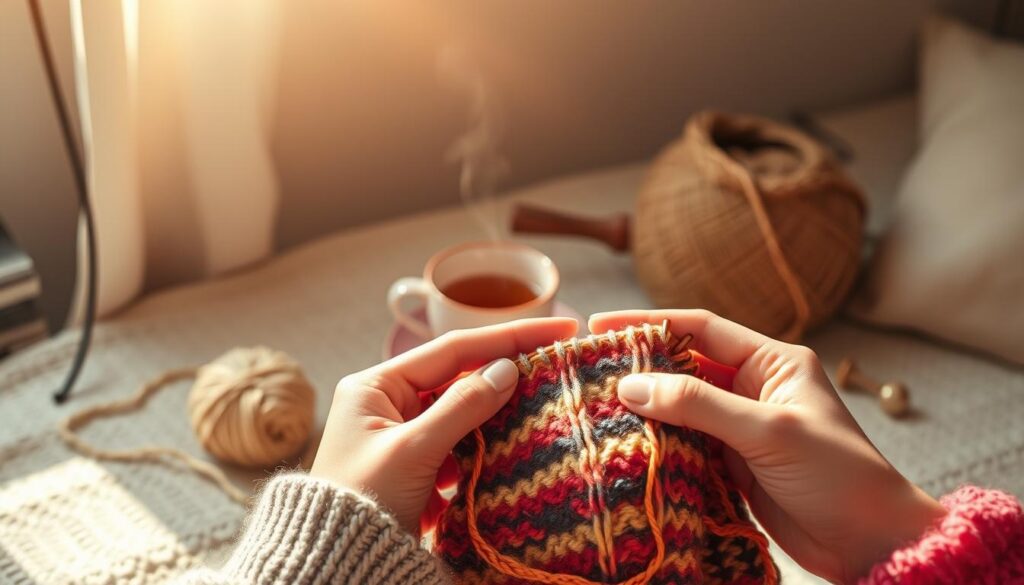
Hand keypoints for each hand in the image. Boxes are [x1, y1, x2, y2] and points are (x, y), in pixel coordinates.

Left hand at [311, 318, 577, 533]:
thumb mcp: (414, 451)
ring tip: (540, 407)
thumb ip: (462, 406)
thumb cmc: (361, 504)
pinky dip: (480, 449)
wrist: (338, 565)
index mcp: (374, 386)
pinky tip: (507, 449)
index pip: (454, 349)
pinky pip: (456, 445)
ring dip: (495, 415)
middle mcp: (385, 403)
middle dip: (504, 375)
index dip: (508, 337)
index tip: (559, 326)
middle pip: (458, 377)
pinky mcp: (413, 467)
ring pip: (460, 413)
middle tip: (556, 364)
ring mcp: (399, 435)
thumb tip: (508, 369)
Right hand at [589, 310, 945, 583]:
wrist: (871, 542)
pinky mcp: (733, 465)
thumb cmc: (839, 475)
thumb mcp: (768, 431)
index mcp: (772, 362)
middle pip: (684, 366)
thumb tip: (631, 385)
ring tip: (595, 407)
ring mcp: (741, 428)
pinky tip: (625, 446)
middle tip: (588, 370)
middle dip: (640, 367)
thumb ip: (699, 404)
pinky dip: (657, 445)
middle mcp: (754, 388)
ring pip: (680, 408)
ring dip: (644, 410)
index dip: (649, 323)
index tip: (600, 325)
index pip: (701, 328)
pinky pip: (685, 445)